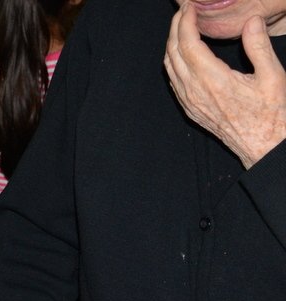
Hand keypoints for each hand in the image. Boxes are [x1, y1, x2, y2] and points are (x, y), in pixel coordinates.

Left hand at [165, 5, 285, 167]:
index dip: (184, 22)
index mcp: (213, 79)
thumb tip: (251, 20)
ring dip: (172, 44)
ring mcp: (189, 102)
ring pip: (169, 68)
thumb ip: (259, 46)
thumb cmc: (272, 113)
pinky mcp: (190, 109)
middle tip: (183, 12)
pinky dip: (174, 62)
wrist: (263, 146)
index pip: (188, 44)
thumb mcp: (272, 76)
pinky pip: (173, 81)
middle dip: (174, 28)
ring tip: (182, 27)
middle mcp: (195, 91)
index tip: (189, 7)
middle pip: (173, 53)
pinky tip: (183, 53)